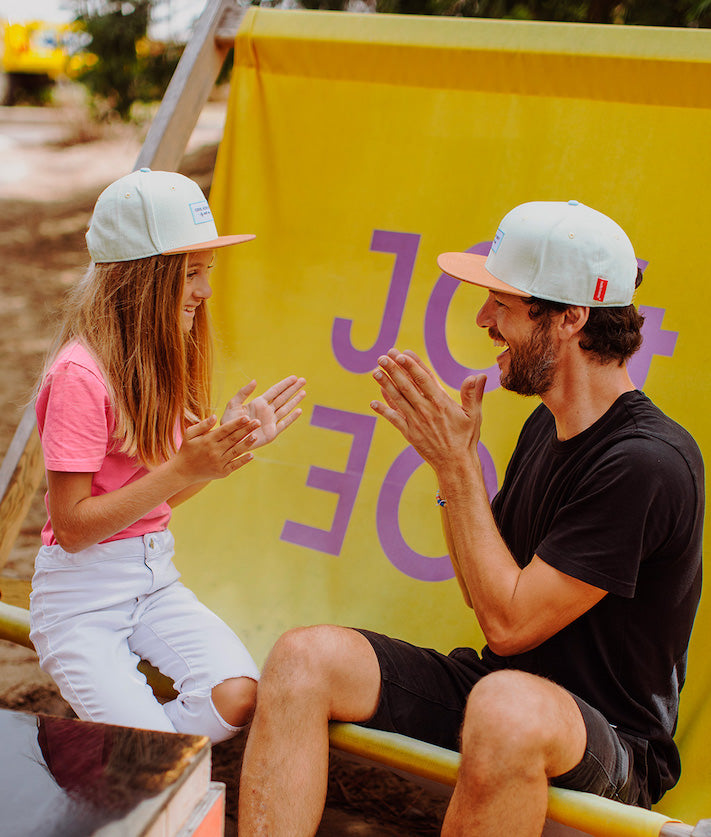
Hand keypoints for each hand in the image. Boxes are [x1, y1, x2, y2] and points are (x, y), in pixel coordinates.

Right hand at [174, 414, 260, 481]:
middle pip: (233, 439)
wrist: (183, 472)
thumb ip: (202, 425)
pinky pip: (235, 465)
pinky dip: (243, 461)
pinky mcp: (222, 472)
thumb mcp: (189, 434)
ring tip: (256, 436)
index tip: (247, 417)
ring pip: (236, 451)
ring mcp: (219, 463)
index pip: (225, 430)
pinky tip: (252, 455)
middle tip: (258, 422)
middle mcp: (214, 451)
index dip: (237, 423)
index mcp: (207, 440)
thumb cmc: (187, 450)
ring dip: (247, 443)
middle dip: (246, 430)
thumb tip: (215, 416)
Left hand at [221, 375, 306, 448]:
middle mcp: (267, 411)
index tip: (294, 377)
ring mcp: (270, 422)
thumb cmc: (228, 422)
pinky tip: (299, 411)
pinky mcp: (272, 433)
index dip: (284, 384)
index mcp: (258, 403)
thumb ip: (243, 392)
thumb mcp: (233, 405)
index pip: (275, 391)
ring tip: (304, 392)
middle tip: (303, 380)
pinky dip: (292, 418)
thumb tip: (255, 381)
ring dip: (295, 400)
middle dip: (293, 389)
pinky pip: (284, 424)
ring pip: (286, 408)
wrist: (229, 440)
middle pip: (283, 397)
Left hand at [370, 348, 486, 469]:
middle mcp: (427, 410)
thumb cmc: (466, 438)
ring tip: (376, 371)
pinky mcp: (410, 434)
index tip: (402, 354)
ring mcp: (416, 422)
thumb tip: (479, 376)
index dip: (412, 365)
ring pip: (398, 399)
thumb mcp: (474, 415)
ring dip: (386, 385)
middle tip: (383, 357)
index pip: (424, 379)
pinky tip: (374, 402)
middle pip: (407, 386)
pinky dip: (384, 410)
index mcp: (441, 403)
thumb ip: (473, 394)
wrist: (455, 464)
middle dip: (394, 370)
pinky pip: (394, 419)